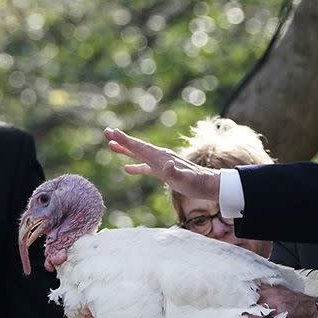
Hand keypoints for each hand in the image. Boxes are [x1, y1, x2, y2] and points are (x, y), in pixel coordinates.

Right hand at [104, 127, 219, 200]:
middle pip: (138, 147)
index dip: (125, 140)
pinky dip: (136, 166)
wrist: (210, 185)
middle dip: (122, 140)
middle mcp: (161, 157)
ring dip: (126, 150)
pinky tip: (127, 169)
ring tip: (110, 146)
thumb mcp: (186, 179)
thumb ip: (175, 172)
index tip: (111, 132)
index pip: (140, 147)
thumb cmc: (197, 183)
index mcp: (162, 158)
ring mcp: (163, 163)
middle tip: (106, 132)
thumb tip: (167, 165)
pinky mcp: (165, 172)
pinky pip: (146, 167)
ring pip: (140, 155)